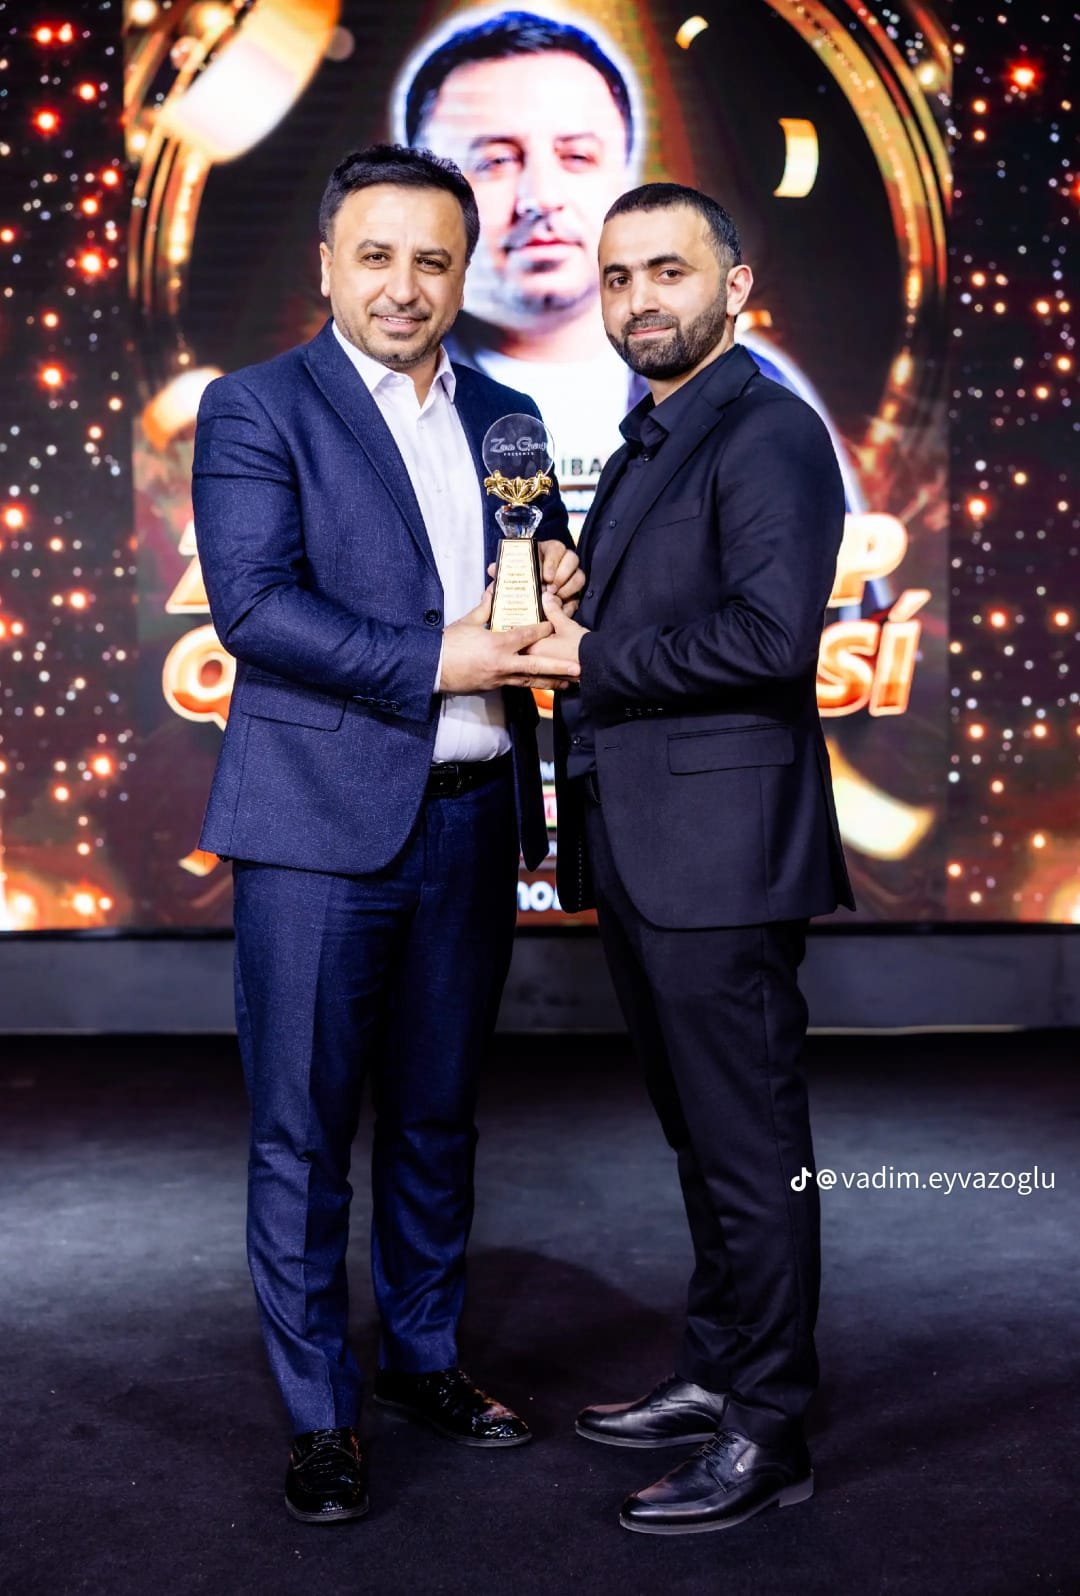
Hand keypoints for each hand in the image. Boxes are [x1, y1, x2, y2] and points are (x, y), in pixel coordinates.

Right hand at [440, 588, 580, 692]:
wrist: (431, 669)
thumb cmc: (447, 644)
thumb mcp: (467, 622)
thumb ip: (485, 607)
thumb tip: (494, 589)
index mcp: (497, 644)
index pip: (526, 636)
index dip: (542, 630)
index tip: (555, 626)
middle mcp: (502, 664)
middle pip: (537, 666)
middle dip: (560, 668)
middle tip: (579, 668)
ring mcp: (499, 679)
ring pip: (531, 681)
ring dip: (552, 682)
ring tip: (570, 683)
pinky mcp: (494, 687)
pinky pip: (518, 685)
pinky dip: (533, 685)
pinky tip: (544, 685)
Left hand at [487, 540, 585, 618]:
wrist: (528, 602)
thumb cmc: (521, 582)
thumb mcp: (512, 574)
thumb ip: (504, 571)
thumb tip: (493, 569)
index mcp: (548, 551)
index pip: (556, 548)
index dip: (552, 561)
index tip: (544, 576)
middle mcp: (563, 561)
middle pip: (572, 559)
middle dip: (562, 575)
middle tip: (550, 589)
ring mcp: (571, 576)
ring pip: (579, 576)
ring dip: (568, 588)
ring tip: (555, 599)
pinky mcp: (576, 593)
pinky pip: (580, 595)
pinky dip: (571, 603)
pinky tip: (561, 609)